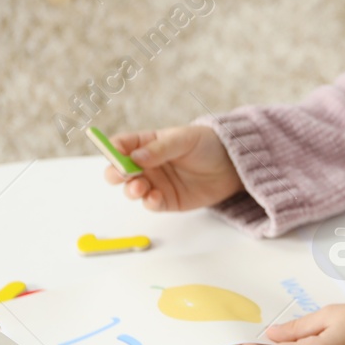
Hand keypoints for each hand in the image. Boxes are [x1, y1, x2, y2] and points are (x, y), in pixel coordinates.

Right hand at [102, 126, 242, 211]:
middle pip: (118, 170)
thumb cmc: (207, 145)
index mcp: (146, 143)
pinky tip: (155, 197)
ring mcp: (155, 183)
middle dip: (115, 173)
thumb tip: (135, 157)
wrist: (232, 165)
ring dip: (130, 189)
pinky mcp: (166, 200)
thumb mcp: (185, 140)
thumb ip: (160, 149)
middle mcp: (146, 164)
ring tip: (139, 187)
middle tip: (121, 175)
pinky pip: (151, 204)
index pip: (121, 145)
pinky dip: (149, 202)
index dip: (112, 149)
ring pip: (131, 189)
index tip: (112, 152)